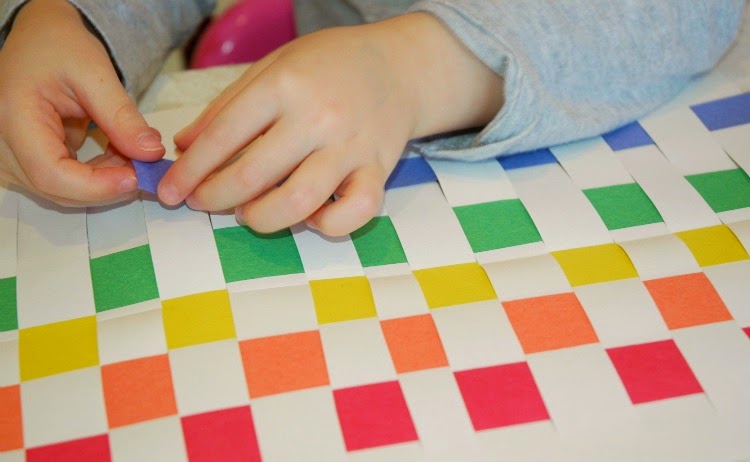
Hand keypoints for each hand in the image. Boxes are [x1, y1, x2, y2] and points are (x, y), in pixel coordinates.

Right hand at [0, 0, 164, 205]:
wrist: (41, 38)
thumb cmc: (57, 47)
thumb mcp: (95, 73)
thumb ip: (122, 116)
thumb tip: (150, 153)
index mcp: (13, 118)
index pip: (51, 174)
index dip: (96, 186)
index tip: (136, 178)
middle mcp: (4, 144)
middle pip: (58, 189)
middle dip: (107, 185)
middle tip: (145, 166)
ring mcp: (15, 156)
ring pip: (65, 190)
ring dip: (105, 179)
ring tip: (132, 150)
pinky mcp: (32, 160)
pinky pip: (67, 181)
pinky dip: (98, 173)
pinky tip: (119, 152)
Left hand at [161, 13, 502, 234]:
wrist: (400, 65)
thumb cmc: (329, 65)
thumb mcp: (273, 66)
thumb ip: (228, 106)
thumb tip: (185, 146)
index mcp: (285, 84)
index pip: (223, 136)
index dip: (190, 170)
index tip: (171, 190)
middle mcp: (319, 117)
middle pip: (253, 175)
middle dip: (215, 198)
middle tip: (203, 202)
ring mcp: (352, 147)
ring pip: (299, 202)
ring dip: (261, 219)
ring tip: (248, 213)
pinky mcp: (380, 170)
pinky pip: (355, 213)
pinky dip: (328, 225)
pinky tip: (310, 218)